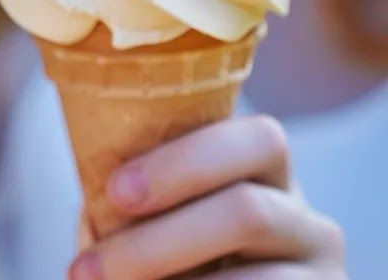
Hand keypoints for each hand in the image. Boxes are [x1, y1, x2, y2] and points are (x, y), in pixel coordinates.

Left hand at [69, 115, 346, 279]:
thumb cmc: (163, 252)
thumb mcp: (155, 217)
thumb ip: (137, 199)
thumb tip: (95, 205)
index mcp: (268, 173)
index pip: (258, 140)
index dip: (184, 163)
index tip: (115, 191)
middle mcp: (306, 219)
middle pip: (248, 212)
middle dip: (155, 243)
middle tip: (86, 268)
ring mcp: (320, 272)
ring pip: (253, 279)